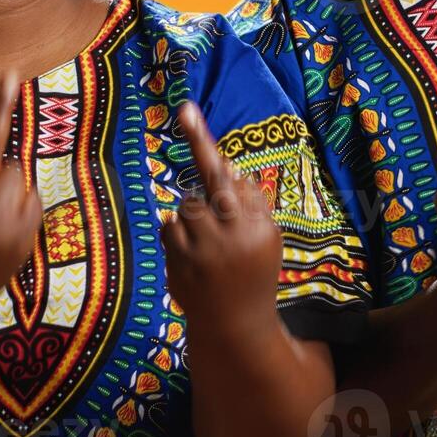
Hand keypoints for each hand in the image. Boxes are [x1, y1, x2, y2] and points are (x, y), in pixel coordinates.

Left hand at [160, 102, 282, 325]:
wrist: (237, 326)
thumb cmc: (254, 269)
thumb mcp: (267, 235)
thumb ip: (249, 200)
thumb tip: (226, 164)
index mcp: (257, 227)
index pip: (227, 176)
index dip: (201, 141)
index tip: (184, 109)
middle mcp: (230, 238)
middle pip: (204, 189)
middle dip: (208, 196)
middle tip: (202, 173)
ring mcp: (201, 254)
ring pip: (185, 208)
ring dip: (195, 218)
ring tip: (209, 244)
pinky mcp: (178, 267)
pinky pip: (170, 229)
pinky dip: (179, 236)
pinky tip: (194, 257)